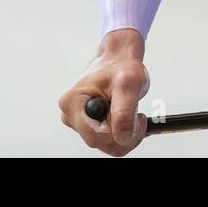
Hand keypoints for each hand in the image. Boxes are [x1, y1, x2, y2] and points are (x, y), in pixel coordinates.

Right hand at [58, 29, 149, 155]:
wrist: (119, 61)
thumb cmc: (121, 67)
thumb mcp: (128, 84)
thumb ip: (124, 112)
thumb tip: (122, 138)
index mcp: (72, 103)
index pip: (95, 137)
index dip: (118, 132)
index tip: (137, 117)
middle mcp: (70, 115)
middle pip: (100, 143)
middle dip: (123, 134)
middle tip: (137, 115)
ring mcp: (78, 122)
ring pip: (105, 145)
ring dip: (124, 133)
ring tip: (131, 112)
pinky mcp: (87, 126)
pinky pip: (108, 141)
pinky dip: (122, 133)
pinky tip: (126, 116)